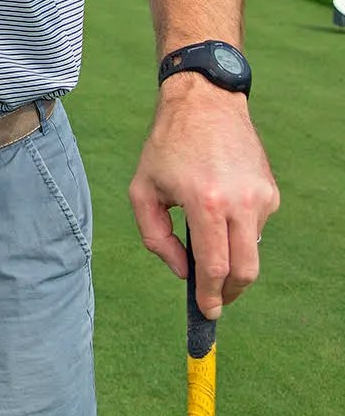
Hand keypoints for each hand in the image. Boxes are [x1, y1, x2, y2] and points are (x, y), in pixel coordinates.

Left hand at [129, 74, 278, 318]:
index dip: (212, 295)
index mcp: (205, 203)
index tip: (207, 311)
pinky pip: (254, 227)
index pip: (215, 266)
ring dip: (229, 255)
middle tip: (215, 299)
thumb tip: (183, 271)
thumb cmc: (165, 147)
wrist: (205, 104)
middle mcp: (240, 203)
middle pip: (245, 270)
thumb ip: (156, 237)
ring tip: (202, 232)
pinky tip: (217, 206)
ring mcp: (261, 198)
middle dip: (230, 292)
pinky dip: (236, 230)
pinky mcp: (271, 193)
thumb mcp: (142, 190)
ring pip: (250, 249)